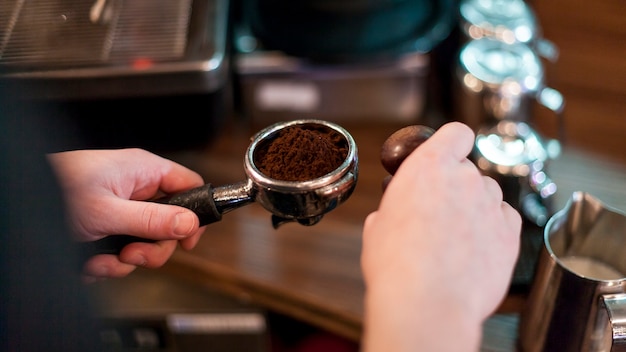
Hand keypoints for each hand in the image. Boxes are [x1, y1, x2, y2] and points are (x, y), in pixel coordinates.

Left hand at [48, 148, 206, 281]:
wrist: (18, 201)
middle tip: (132, 255)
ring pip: (144, 242)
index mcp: (143, 171)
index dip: (195, 214)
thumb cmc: (56, 190)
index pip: (190, 187)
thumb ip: (152, 220)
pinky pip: (121, 250)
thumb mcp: (108, 211)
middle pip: (169, 223)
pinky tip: (90, 260)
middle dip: (152, 248)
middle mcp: (135, 188)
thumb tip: (189, 224)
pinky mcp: (105, 226)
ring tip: (101, 259)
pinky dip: (106, 263)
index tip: (187, 240)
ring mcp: (120, 208)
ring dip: (124, 260)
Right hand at [360, 122, 521, 351]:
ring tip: (455, 237)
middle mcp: (465, 179)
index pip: (456, 133)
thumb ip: (395, 206)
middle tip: (438, 215)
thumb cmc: (396, 265)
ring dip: (475, 207)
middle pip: (468, 170)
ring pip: (488, 194)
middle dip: (455, 187)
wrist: (426, 303)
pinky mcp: (510, 234)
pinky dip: (493, 227)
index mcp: (429, 166)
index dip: (453, 142)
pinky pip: (505, 218)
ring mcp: (491, 205)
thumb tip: (397, 215)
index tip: (448, 154)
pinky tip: (475, 247)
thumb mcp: (378, 226)